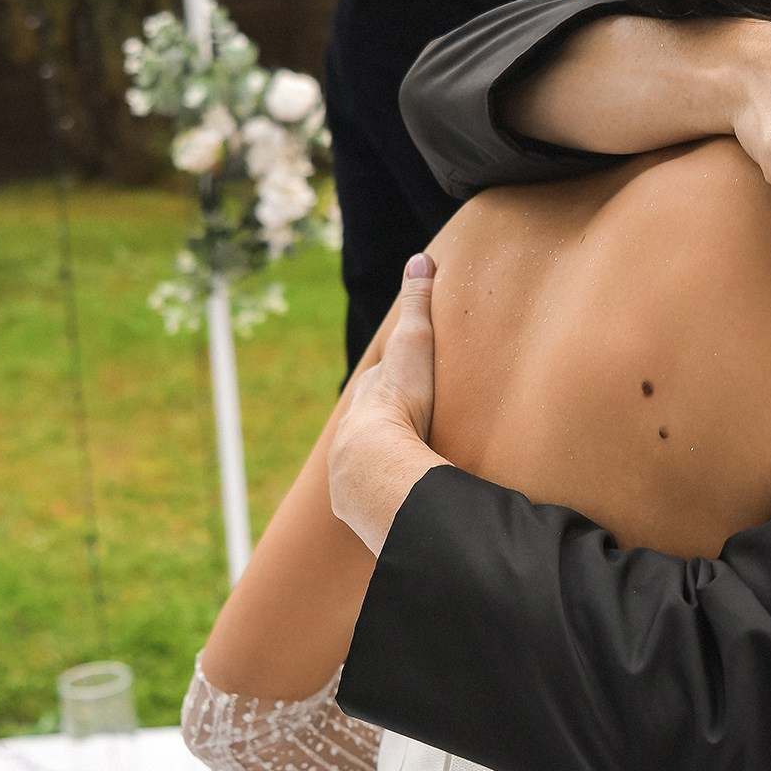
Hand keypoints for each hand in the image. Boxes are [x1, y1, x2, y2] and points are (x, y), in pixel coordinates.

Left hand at [329, 255, 448, 553]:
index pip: (377, 382)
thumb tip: (421, 258)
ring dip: (376, 467)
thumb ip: (419, 304)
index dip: (388, 380)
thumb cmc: (398, 403)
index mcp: (368, 397)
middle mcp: (352, 431)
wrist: (373, 466)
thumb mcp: (413, 346)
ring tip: (393, 474)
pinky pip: (368, 502)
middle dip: (377, 423)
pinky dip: (378, 503)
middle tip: (397, 426)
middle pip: (366, 423)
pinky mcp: (355, 505)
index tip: (397, 381)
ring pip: (363, 464)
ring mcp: (349, 469)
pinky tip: (388, 512)